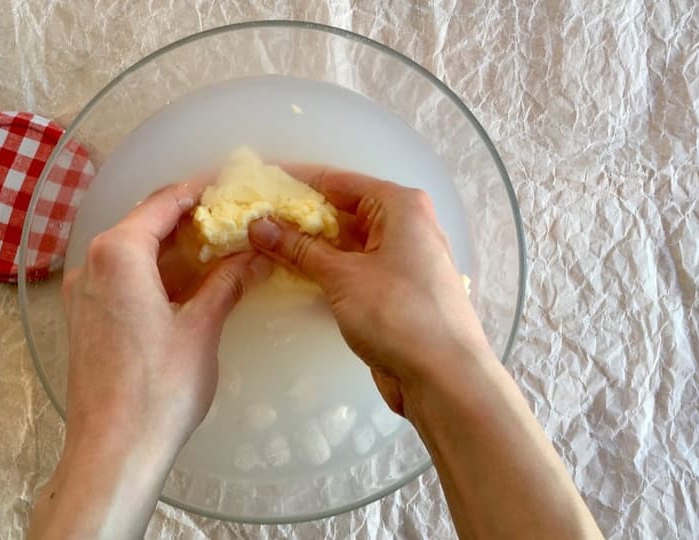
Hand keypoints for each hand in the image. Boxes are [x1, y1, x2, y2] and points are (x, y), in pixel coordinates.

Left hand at [30, 181, 270, 538]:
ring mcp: (82, 292)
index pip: (163, 202)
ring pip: (130, 251)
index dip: (199, 190)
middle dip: (187, 218)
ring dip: (170, 247)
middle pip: (143, 223)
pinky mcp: (83, 318)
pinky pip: (119, 277)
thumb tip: (252, 256)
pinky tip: (184, 285)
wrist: (113, 450)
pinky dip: (152, 272)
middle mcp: (91, 264)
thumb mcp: (202, 329)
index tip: (229, 183)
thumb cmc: (159, 390)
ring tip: (215, 250)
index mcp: (119, 254)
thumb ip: (226, 283)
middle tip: (230, 219)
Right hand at [247, 167, 489, 416]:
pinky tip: (292, 276)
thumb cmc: (399, 314)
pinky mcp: (394, 293)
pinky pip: (354, 271)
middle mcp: (405, 227)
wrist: (444, 378)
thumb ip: (299, 249)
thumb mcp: (342, 276)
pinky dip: (326, 271)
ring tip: (262, 246)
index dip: (298, 182)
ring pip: (347, 244)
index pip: (339, 182)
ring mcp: (402, 262)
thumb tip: (260, 225)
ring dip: (310, 247)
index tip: (261, 184)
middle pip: (343, 212)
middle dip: (300, 218)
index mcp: (400, 207)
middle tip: (254, 220)